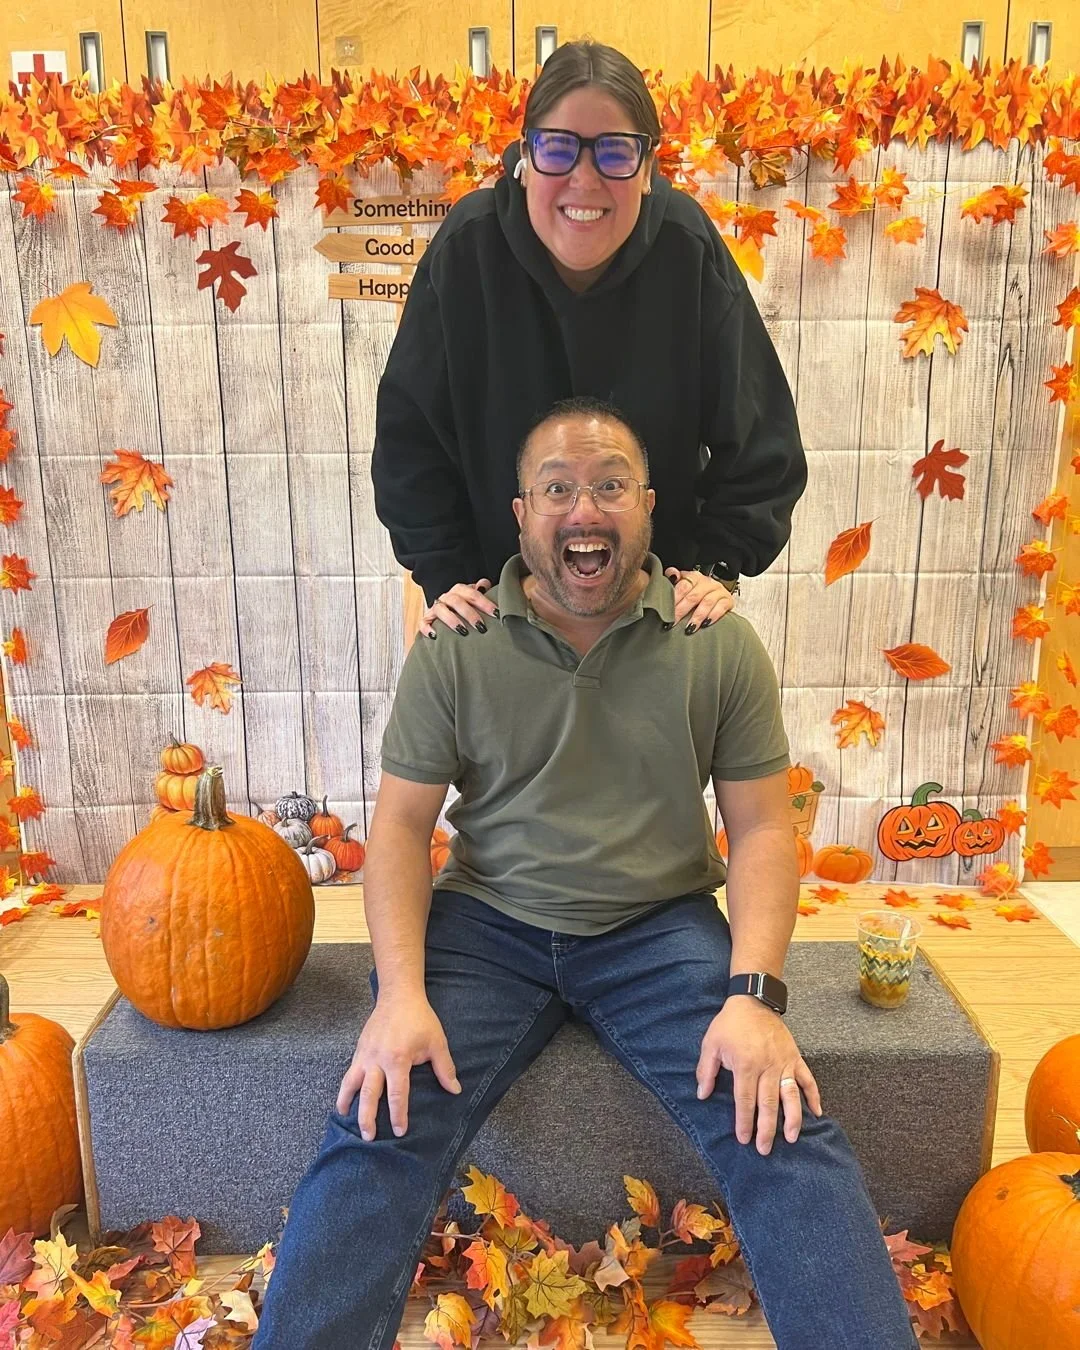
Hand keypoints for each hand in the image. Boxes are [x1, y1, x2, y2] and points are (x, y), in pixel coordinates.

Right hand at [336, 992, 460, 1139]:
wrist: (399, 995)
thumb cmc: (420, 1018)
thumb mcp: (436, 1042)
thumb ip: (445, 1068)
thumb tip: (455, 1090)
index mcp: (398, 1059)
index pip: (397, 1094)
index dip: (398, 1115)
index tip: (400, 1131)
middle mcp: (377, 1060)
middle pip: (369, 1094)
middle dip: (368, 1118)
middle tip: (369, 1137)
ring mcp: (365, 1054)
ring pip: (351, 1083)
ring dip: (348, 1102)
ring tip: (345, 1119)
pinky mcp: (359, 1049)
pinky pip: (349, 1072)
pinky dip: (345, 1087)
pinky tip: (344, 1098)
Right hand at [419, 579, 497, 638]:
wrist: (448, 616)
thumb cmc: (465, 608)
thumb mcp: (474, 599)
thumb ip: (481, 592)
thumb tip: (485, 584)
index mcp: (460, 591)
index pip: (472, 593)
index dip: (485, 603)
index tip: (496, 614)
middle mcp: (447, 597)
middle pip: (456, 601)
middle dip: (469, 614)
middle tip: (481, 627)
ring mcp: (435, 608)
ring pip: (441, 609)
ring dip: (452, 620)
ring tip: (463, 631)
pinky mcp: (426, 620)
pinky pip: (423, 622)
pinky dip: (427, 628)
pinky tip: (435, 635)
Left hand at [663, 568, 736, 631]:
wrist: (715, 595)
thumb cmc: (695, 592)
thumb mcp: (683, 584)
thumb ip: (675, 579)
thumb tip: (671, 575)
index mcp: (694, 577)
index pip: (684, 586)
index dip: (675, 599)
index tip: (666, 611)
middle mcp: (707, 582)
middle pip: (694, 596)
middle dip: (682, 611)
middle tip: (673, 623)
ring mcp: (718, 591)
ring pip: (707, 603)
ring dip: (697, 617)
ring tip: (688, 628)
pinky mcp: (728, 601)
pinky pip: (721, 608)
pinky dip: (712, 616)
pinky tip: (705, 624)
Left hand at [695, 996, 821, 1154]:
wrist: (753, 1000)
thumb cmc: (730, 1024)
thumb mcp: (711, 1043)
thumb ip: (707, 1070)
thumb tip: (702, 1095)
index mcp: (746, 1065)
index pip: (745, 1100)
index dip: (744, 1121)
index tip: (744, 1139)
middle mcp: (767, 1067)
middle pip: (768, 1103)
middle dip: (767, 1129)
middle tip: (765, 1149)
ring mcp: (784, 1063)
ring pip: (790, 1095)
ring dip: (792, 1118)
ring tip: (792, 1138)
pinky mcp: (795, 1058)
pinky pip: (807, 1079)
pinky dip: (814, 1095)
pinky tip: (817, 1113)